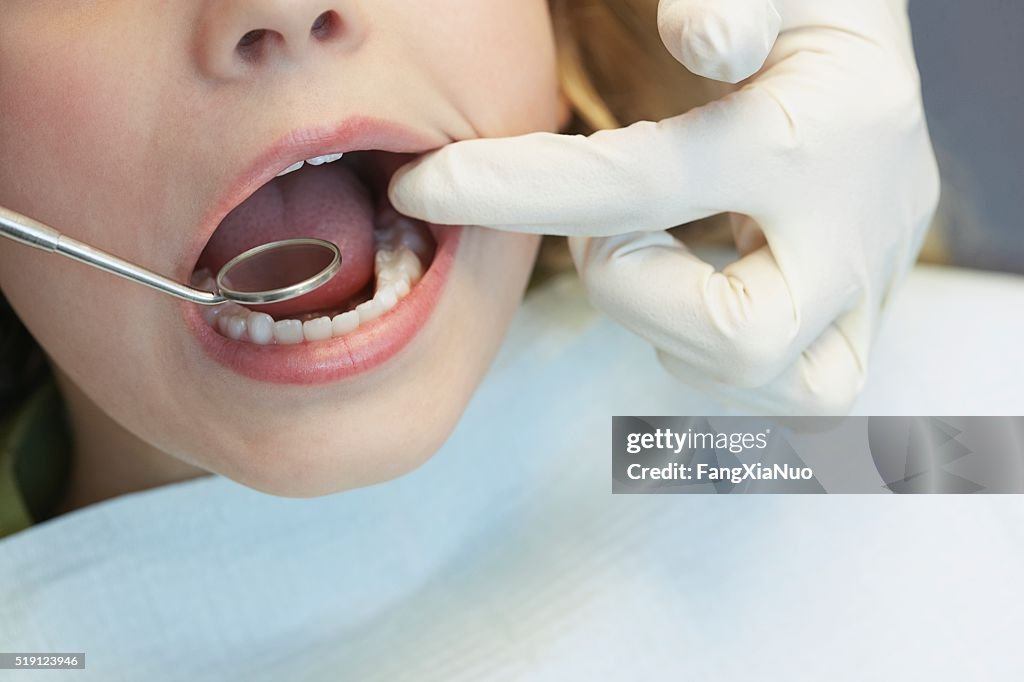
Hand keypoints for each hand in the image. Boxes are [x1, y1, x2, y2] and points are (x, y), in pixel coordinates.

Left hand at [388, 0, 939, 414]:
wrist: (871, 49)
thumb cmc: (797, 4)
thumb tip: (699, 36)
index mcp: (820, 128)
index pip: (640, 185)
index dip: (513, 191)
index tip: (426, 187)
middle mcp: (859, 222)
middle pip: (743, 335)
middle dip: (633, 293)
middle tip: (603, 230)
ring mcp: (872, 276)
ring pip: (782, 379)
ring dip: (674, 330)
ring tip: (647, 250)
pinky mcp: (869, 307)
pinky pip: (803, 382)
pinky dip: (715, 350)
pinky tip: (687, 281)